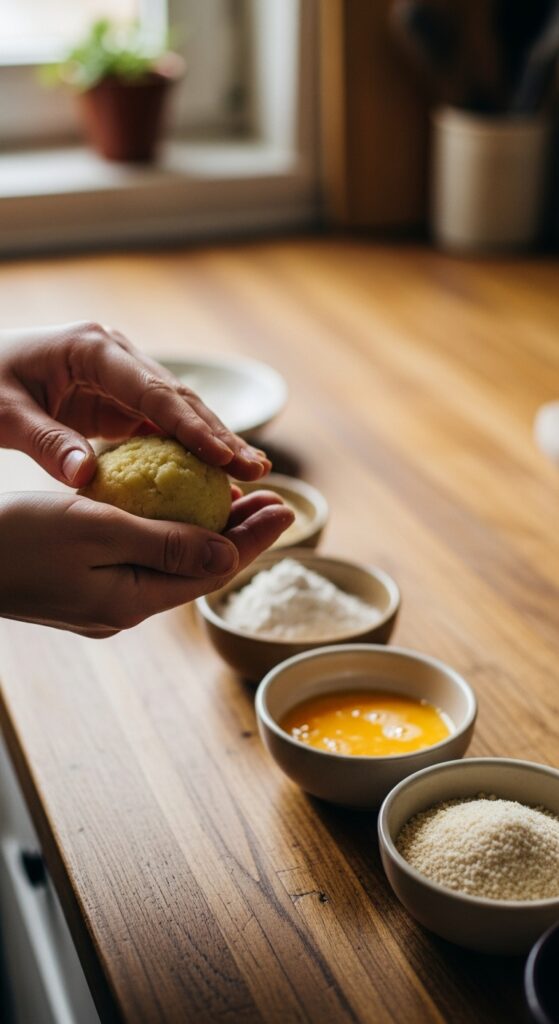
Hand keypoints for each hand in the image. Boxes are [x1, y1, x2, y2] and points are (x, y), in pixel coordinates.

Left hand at [0, 322, 271, 486]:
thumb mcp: (2, 415)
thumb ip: (44, 443)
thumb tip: (85, 477)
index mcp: (92, 349)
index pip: (154, 392)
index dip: (194, 428)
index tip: (226, 458)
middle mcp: (115, 354)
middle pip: (178, 398)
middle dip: (219, 435)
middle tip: (257, 471)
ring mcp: (121, 374)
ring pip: (178, 409)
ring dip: (213, 441)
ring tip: (251, 471)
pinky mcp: (118, 395)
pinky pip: (161, 423)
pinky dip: (188, 447)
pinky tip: (214, 471)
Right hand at [0, 490, 293, 636]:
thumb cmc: (17, 537)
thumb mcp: (96, 531)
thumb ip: (165, 545)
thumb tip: (227, 557)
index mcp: (131, 602)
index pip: (210, 572)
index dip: (253, 540)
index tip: (288, 509)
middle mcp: (123, 609)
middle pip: (197, 570)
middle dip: (240, 536)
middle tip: (278, 500)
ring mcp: (102, 600)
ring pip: (172, 564)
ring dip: (208, 533)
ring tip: (242, 503)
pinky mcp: (83, 584)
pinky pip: (142, 559)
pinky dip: (170, 533)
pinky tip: (178, 508)